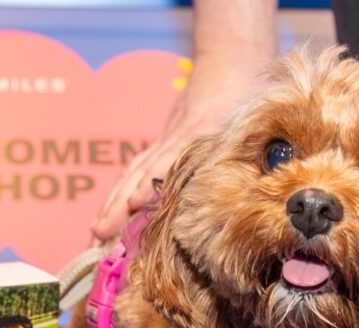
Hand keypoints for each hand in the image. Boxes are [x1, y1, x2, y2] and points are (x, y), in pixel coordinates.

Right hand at [91, 0, 276, 242]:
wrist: (231, 63)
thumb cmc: (246, 96)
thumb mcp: (252, 123)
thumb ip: (254, 154)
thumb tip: (262, 194)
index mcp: (197, 135)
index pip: (168, 160)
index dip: (152, 182)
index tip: (136, 202)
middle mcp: (175, 140)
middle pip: (139, 174)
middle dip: (118, 204)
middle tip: (100, 234)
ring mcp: (165, 142)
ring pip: (133, 173)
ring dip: (113, 203)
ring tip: (96, 232)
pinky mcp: (164, 143)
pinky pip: (137, 170)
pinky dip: (122, 192)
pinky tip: (111, 214)